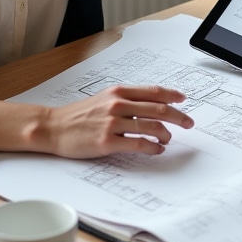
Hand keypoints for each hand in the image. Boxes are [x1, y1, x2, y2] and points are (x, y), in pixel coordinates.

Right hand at [0, 85, 193, 157]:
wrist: (53, 127)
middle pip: (158, 109)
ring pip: (151, 127)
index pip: (153, 91)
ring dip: (165, 134)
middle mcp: (118, 104)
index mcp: (118, 92)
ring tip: (168, 139)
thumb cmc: (79, 115)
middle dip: (178, 117)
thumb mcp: (104, 98)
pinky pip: (138, 144)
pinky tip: (156, 149)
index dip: (172, 95)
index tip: (184, 100)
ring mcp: (113, 123)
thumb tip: (152, 104)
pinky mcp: (107, 142)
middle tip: (188, 122)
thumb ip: (126, 99)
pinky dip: (152, 147)